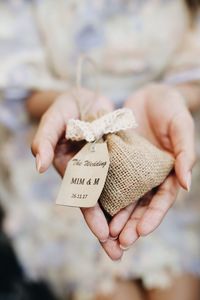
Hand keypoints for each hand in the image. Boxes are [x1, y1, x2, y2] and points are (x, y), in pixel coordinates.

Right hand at [32, 88, 123, 259]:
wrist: (90, 98)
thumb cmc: (68, 106)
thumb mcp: (55, 118)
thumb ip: (45, 139)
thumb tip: (39, 166)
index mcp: (72, 167)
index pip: (82, 196)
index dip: (92, 215)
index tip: (104, 235)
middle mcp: (89, 172)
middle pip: (99, 204)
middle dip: (107, 229)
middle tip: (118, 254)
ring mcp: (106, 168)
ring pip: (115, 198)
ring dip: (123, 219)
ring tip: (132, 242)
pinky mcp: (121, 161)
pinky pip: (128, 181)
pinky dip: (134, 197)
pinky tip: (144, 213)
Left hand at [107, 83, 195, 250]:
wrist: (149, 94)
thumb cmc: (170, 108)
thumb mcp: (181, 126)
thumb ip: (185, 153)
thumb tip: (187, 184)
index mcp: (169, 172)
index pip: (163, 200)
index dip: (154, 216)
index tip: (142, 231)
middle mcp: (150, 175)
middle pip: (142, 205)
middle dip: (132, 224)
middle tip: (120, 240)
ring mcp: (132, 169)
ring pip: (125, 197)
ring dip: (117, 216)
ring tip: (107, 233)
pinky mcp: (116, 160)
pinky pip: (109, 179)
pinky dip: (104, 193)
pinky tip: (95, 206)